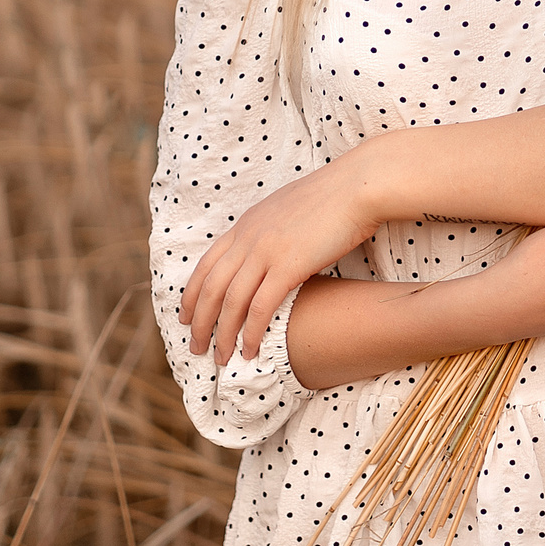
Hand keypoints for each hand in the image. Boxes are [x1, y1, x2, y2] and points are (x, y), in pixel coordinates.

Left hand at [181, 149, 386, 363]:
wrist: (357, 186)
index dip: (192, 295)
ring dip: (223, 333)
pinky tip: (250, 350)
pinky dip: (251, 332)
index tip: (187, 318)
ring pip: (231, 301)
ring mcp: (266, 251)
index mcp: (246, 224)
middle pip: (211, 287)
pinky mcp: (289, 266)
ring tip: (221, 358)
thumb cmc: (333, 198)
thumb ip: (270, 229)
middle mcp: (248, 238)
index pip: (206, 265)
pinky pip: (260, 307)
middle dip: (200, 322)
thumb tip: (270, 249)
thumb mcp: (287, 209)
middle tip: (197, 348)